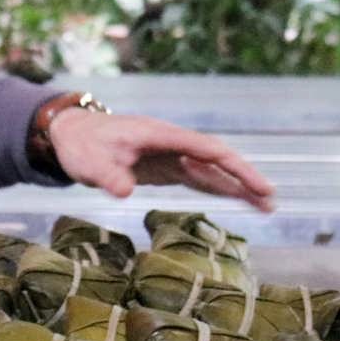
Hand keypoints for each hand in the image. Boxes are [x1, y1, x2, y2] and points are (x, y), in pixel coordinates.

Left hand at [48, 110, 276, 211]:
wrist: (69, 135)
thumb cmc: (81, 145)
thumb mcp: (90, 163)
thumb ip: (108, 176)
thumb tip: (124, 192)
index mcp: (160, 135)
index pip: (207, 150)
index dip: (234, 167)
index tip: (257, 184)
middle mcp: (170, 142)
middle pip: (215, 160)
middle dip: (243, 178)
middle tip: (270, 201)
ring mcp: (168, 154)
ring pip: (208, 170)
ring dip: (235, 186)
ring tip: (264, 206)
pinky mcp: (163, 166)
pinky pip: (195, 177)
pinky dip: (216, 188)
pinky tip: (236, 199)